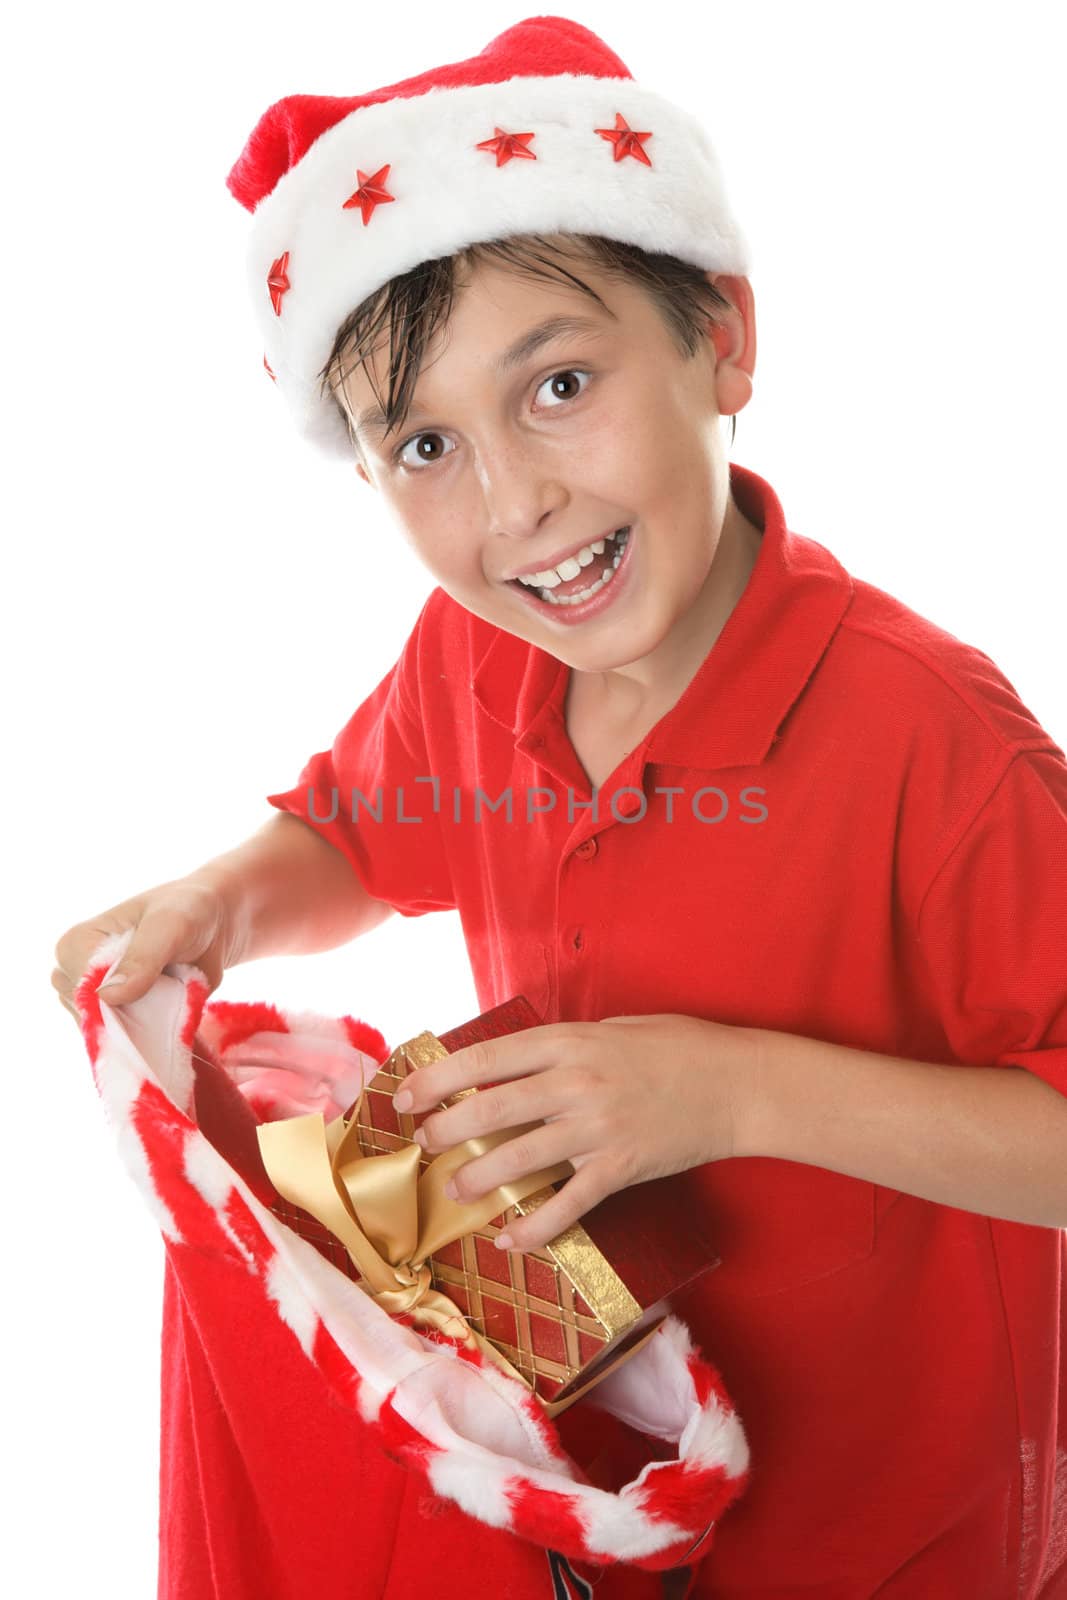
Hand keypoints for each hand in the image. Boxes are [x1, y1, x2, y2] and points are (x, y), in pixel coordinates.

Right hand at [52, 877, 236, 1024]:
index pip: (82, 993)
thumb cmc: (188, 910)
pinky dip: (156, 1036)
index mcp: (74, 945)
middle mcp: (75, 976)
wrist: (214, 922)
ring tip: (175, 995)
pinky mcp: (120, 1017)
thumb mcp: (170, 925)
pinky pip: (130, 1041)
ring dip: (149, 1025)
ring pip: (113, 1035)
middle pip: (94, 1019)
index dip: (119, 1001)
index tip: (160, 987)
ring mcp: (97, 1001)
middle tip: (173, 991)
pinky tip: (177, 1015)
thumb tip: (107, 996)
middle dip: (135, 1015)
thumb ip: (142, 957)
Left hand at [395, 1014, 761, 1252]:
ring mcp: (600, 1126)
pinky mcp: (622, 1166)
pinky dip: (536, 1226)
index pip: (489, 1057)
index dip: (441, 1077)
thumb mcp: (612, 1028)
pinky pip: (569, 1202)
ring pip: (521, 1156)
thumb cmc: (676, 1048)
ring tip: (453, 1189)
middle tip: (422, 1143)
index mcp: (571, 1041)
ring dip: (478, 1176)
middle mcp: (578, 1082)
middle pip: (494, 1107)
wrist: (737, 1083)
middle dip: (447, 1128)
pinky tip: (510, 1239)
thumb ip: (563, 1047)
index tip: (408, 1093)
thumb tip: (510, 1065)